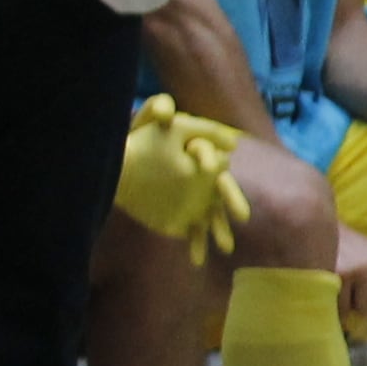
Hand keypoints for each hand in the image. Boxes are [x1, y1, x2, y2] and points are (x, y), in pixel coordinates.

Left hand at [114, 93, 248, 255]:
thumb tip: (164, 105)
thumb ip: (155, 111)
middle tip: (241, 216)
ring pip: (212, 220)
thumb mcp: (147, 123)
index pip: (219, 170)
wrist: (125, 167)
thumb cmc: (142, 141)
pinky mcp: (183, 220)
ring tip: (225, 247)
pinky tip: (195, 260)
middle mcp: (206, 185)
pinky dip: (196, 247)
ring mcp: (196, 204)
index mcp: (205, 163)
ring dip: (219, 233)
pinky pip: (193, 235)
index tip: (222, 176)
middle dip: (233, 204)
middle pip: (223, 195)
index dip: (223, 176)